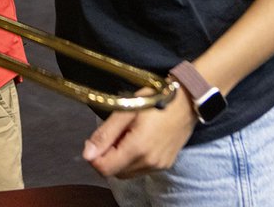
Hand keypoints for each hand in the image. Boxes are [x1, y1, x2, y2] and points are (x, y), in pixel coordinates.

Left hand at [81, 85, 196, 177]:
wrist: (186, 102)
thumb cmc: (154, 100)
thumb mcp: (125, 111)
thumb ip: (105, 134)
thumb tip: (87, 155)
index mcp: (138, 149)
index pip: (105, 169)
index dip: (94, 156)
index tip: (95, 140)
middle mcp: (149, 163)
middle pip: (115, 173)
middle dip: (106, 157)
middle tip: (112, 134)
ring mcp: (159, 166)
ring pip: (127, 173)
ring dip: (119, 159)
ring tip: (125, 136)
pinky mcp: (165, 165)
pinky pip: (140, 170)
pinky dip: (132, 160)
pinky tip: (135, 141)